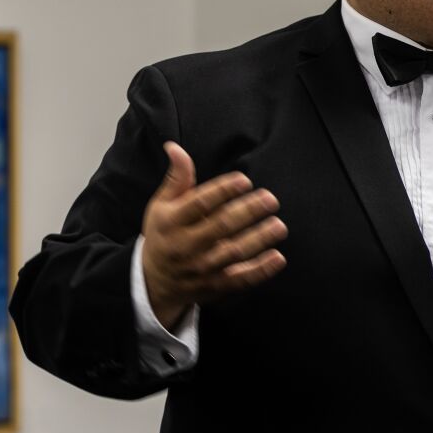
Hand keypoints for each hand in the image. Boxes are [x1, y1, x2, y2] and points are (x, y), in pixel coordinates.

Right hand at [141, 142, 286, 329]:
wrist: (154, 281)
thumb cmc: (163, 233)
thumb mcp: (162, 205)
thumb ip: (177, 178)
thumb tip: (175, 147)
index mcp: (171, 221)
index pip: (199, 203)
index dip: (223, 191)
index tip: (244, 180)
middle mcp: (185, 245)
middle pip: (220, 226)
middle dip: (247, 212)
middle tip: (271, 199)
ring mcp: (201, 268)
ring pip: (233, 253)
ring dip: (259, 239)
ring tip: (279, 225)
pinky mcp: (214, 285)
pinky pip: (239, 279)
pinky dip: (260, 270)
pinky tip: (278, 257)